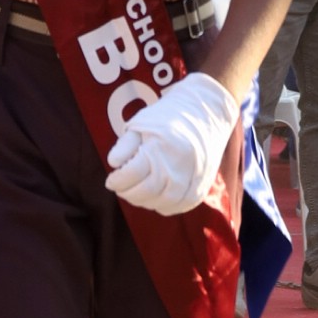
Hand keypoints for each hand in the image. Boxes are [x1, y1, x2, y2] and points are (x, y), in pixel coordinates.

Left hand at [105, 72, 237, 216]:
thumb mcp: (142, 122)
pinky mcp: (201, 185)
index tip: (110, 180)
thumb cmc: (168, 116)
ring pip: (163, 202)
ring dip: (144, 201)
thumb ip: (125, 144)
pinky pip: (180, 206)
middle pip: (147, 191)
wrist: (207, 111)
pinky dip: (163, 206)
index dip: (117, 180)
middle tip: (120, 188)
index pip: (132, 173)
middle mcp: (179, 165)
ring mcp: (193, 177)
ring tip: (135, 192)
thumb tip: (113, 163)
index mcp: (161, 147)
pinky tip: (154, 197)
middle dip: (128, 193)